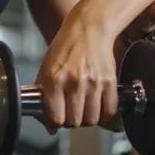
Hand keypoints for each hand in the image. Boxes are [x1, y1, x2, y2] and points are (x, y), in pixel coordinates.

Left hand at [35, 15, 118, 131]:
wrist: (88, 28)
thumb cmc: (66, 46)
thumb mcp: (46, 68)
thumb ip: (44, 97)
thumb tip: (49, 126)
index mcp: (54, 79)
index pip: (56, 118)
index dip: (55, 123)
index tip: (56, 119)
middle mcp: (74, 82)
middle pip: (75, 122)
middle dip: (72, 121)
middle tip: (71, 112)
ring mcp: (94, 83)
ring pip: (92, 119)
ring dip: (88, 118)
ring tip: (84, 108)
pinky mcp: (110, 82)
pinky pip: (110, 111)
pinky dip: (105, 113)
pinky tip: (98, 105)